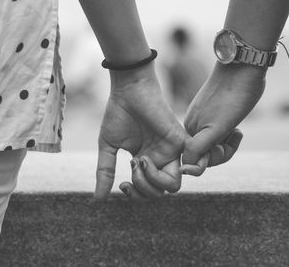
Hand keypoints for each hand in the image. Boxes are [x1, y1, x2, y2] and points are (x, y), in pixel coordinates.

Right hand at [95, 64, 186, 199]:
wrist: (128, 89)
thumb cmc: (118, 113)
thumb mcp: (108, 147)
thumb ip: (105, 172)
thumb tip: (98, 200)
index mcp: (146, 161)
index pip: (148, 191)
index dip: (136, 194)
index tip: (123, 184)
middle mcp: (161, 159)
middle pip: (161, 193)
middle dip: (143, 189)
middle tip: (131, 167)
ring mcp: (172, 151)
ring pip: (174, 186)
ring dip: (153, 181)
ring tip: (139, 160)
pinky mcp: (181, 141)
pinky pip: (191, 166)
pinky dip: (175, 172)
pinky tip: (149, 160)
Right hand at [181, 63, 265, 174]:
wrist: (242, 66)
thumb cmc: (234, 97)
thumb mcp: (218, 129)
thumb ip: (200, 149)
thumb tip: (186, 169)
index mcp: (190, 131)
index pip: (196, 161)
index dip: (214, 159)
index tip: (227, 146)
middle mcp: (192, 125)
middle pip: (205, 153)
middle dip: (222, 151)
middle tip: (236, 135)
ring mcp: (201, 117)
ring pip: (212, 143)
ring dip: (226, 142)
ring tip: (237, 131)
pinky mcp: (211, 110)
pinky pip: (216, 132)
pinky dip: (228, 134)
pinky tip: (237, 127)